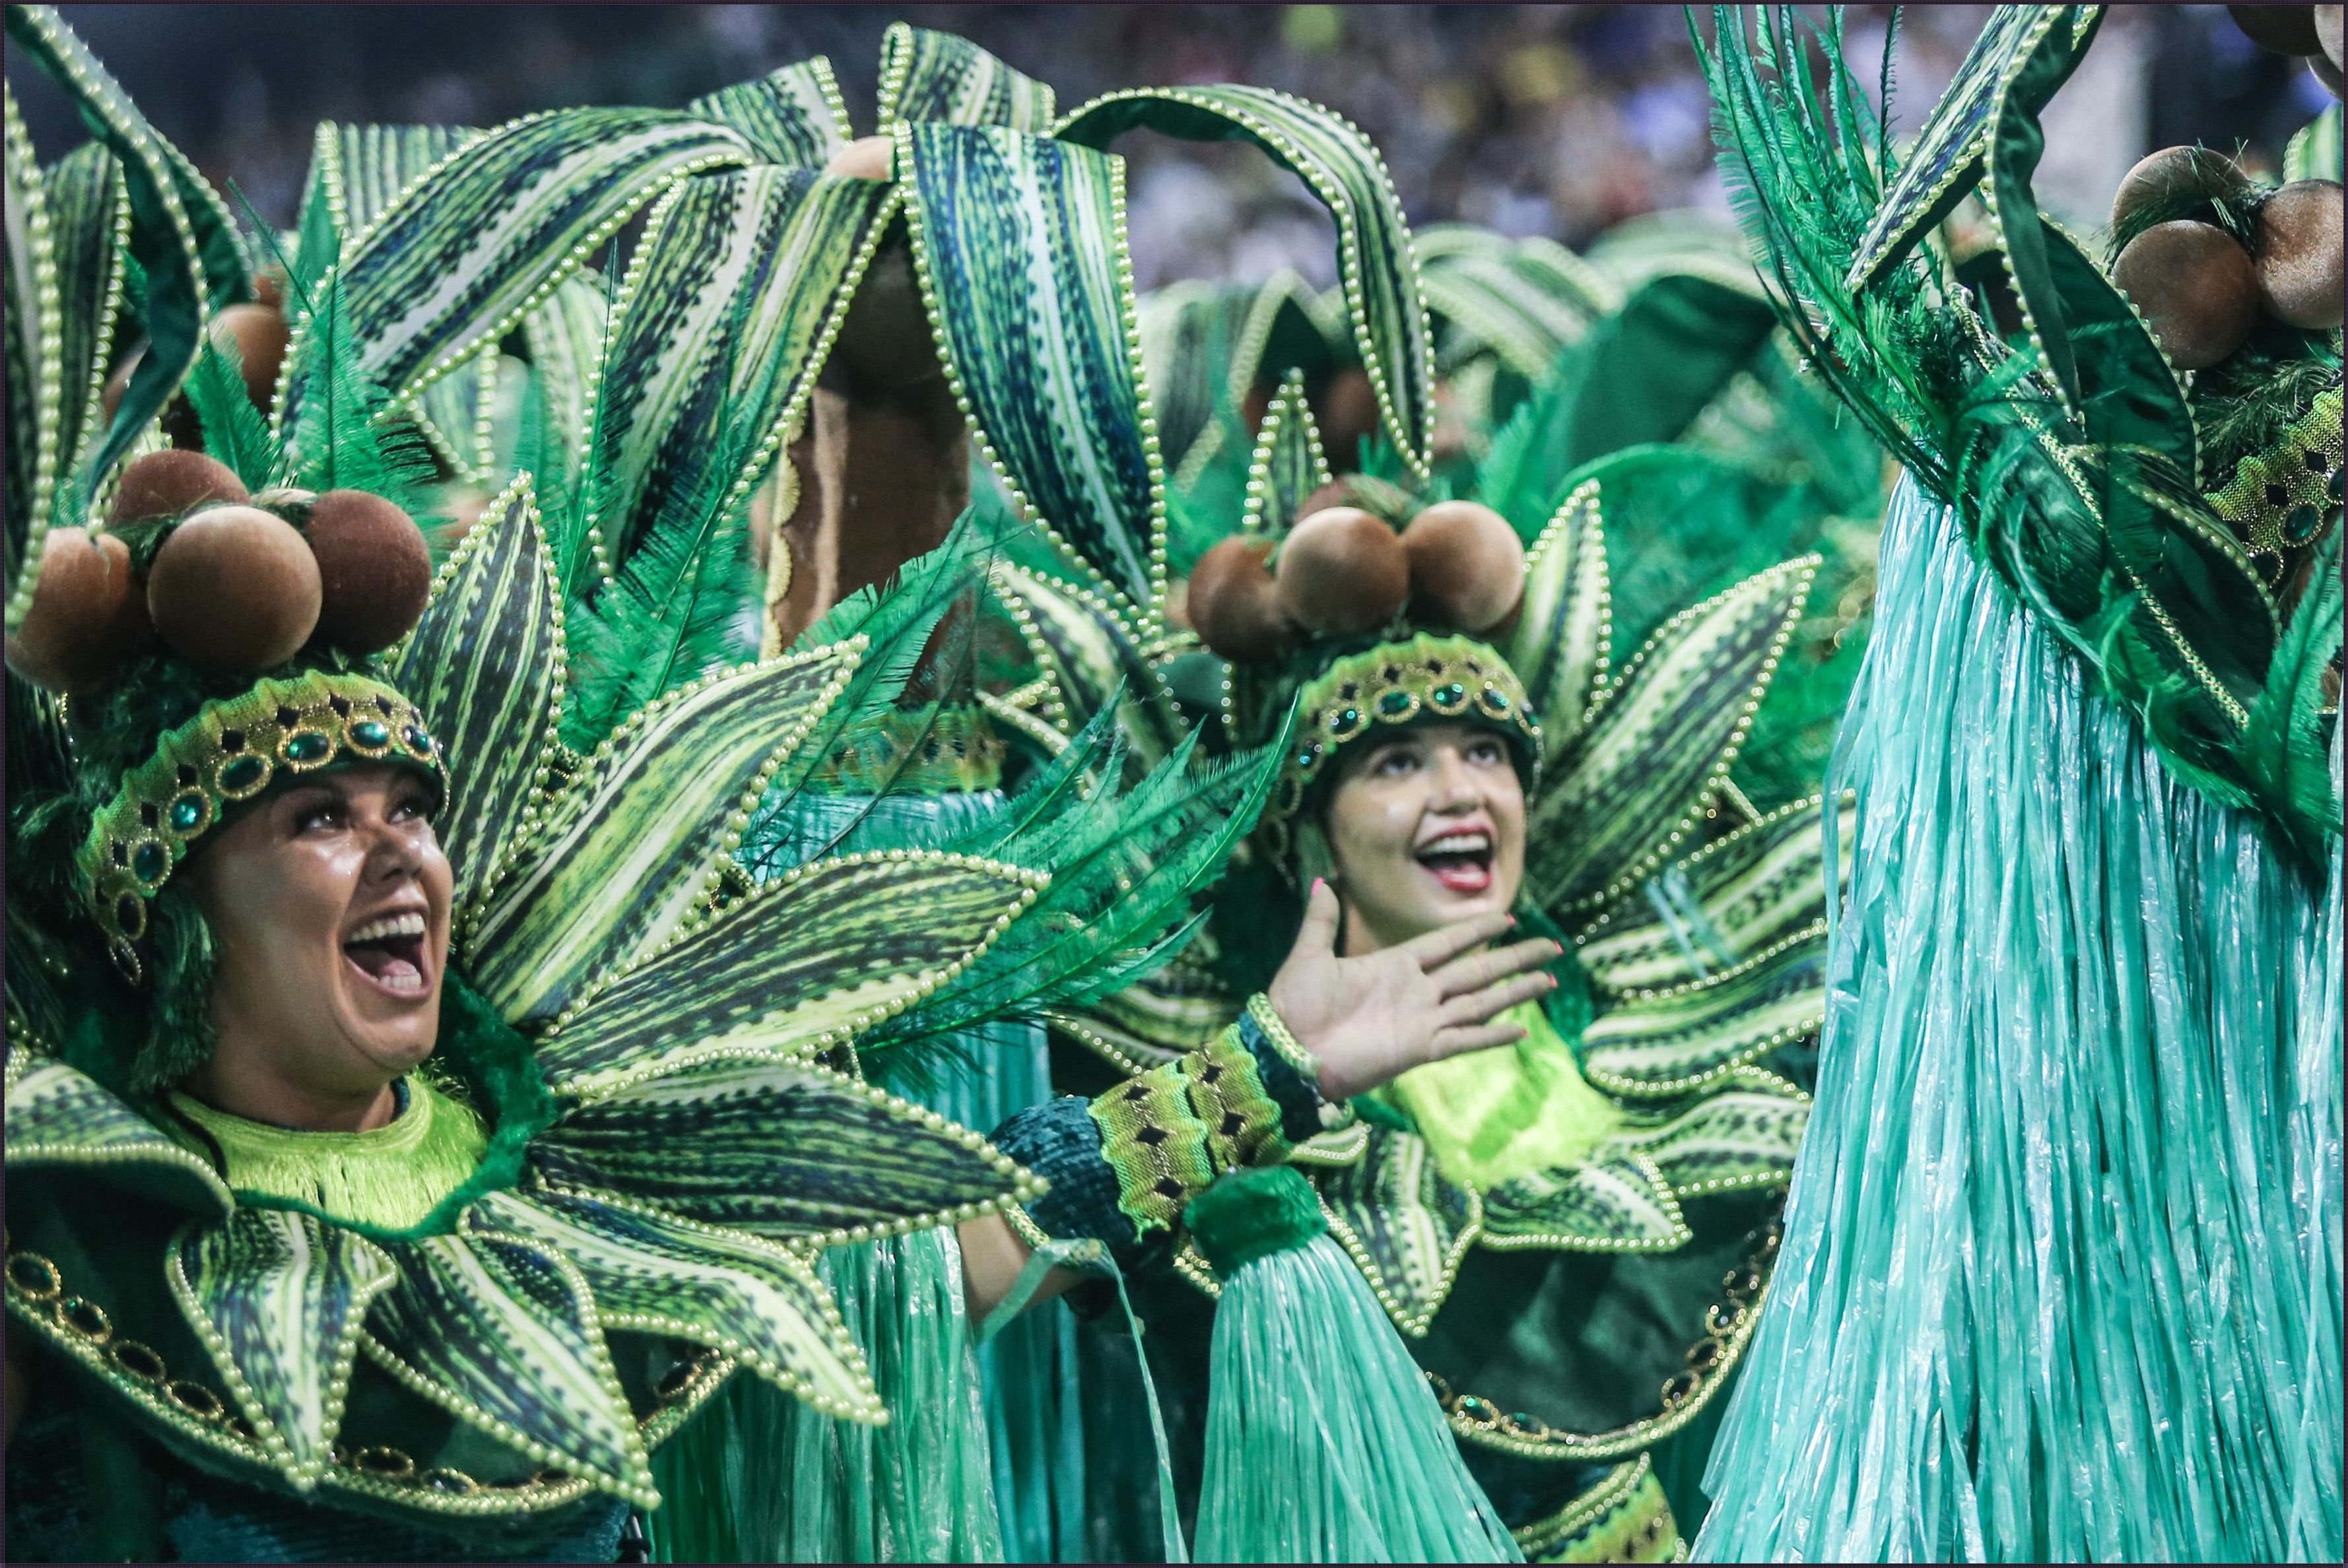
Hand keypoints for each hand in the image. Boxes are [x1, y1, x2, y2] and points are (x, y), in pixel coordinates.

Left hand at [1266, 880, 1560, 1100]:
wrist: (1285, 1053)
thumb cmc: (1294, 1005)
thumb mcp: (1309, 955)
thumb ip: (1321, 920)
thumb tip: (1321, 881)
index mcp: (1394, 965)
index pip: (1446, 943)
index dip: (1476, 930)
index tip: (1508, 917)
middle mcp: (1416, 991)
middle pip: (1476, 969)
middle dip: (1514, 957)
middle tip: (1551, 947)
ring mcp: (1420, 1021)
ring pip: (1480, 1001)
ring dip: (1515, 991)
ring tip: (1549, 979)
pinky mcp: (1419, 1049)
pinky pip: (1463, 1039)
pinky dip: (1492, 1035)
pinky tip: (1521, 1028)